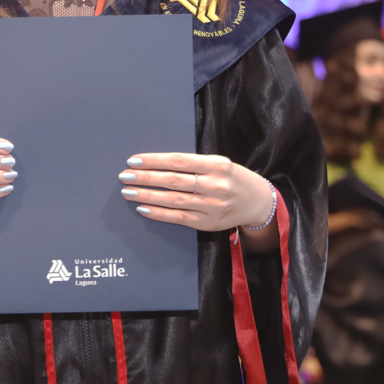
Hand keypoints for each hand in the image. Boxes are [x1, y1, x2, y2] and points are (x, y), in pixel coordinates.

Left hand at [117, 153, 273, 231]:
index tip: (134, 160)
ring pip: (173, 200)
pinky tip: (143, 208)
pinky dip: (159, 213)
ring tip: (129, 192)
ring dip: (147, 196)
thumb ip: (194, 164)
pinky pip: (179, 218)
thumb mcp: (219, 163)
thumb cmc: (232, 178)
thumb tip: (156, 164)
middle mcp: (215, 185)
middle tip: (125, 176)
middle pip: (173, 180)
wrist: (258, 202)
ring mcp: (212, 206)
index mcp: (217, 165)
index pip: (179, 161)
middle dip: (145, 178)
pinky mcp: (208, 223)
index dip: (154, 160)